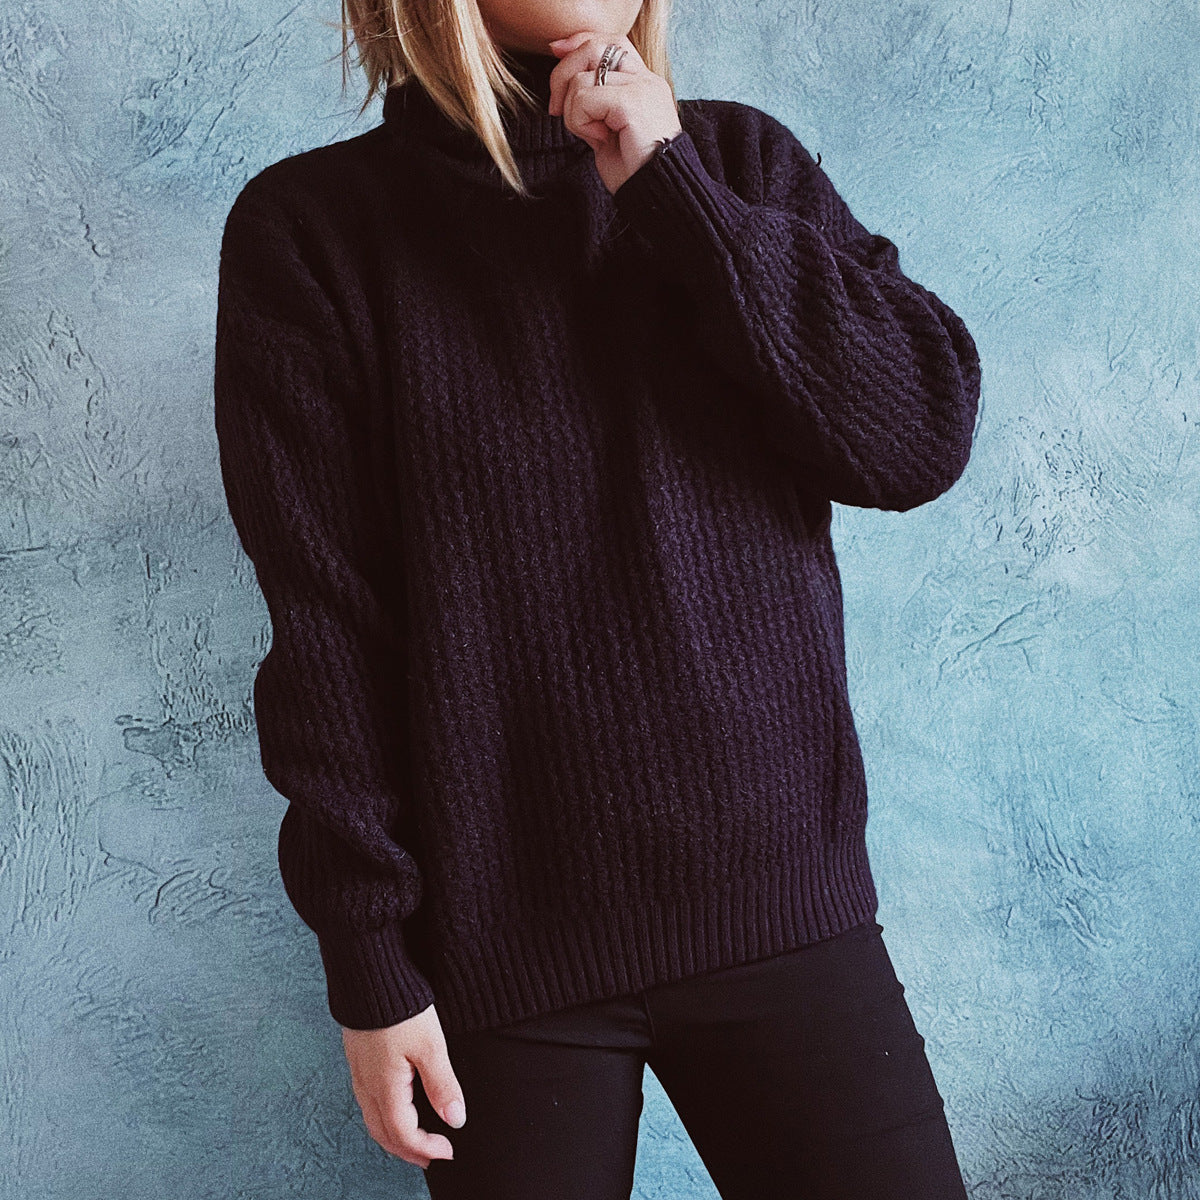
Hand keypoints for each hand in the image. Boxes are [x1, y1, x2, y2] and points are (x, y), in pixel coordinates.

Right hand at [341, 1004, 466, 1168]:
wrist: (369, 976)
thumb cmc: (400, 1007)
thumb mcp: (431, 1045)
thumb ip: (443, 1085)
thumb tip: (456, 1119)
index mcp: (384, 1088)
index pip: (403, 1135)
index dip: (426, 1148)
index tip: (449, 1150)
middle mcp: (366, 1086)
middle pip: (384, 1134)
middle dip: (409, 1151)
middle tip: (433, 1157)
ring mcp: (358, 1073)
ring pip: (373, 1120)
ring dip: (395, 1137)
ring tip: (416, 1141)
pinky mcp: (357, 1060)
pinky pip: (367, 1102)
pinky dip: (384, 1118)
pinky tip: (396, 1109)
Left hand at [547, 31, 682, 193]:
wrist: (656, 194)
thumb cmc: (633, 170)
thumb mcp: (607, 129)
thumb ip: (593, 102)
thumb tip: (564, 82)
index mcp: (643, 82)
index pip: (609, 41)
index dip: (579, 42)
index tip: (556, 51)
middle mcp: (646, 79)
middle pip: (593, 48)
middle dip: (562, 75)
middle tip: (556, 109)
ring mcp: (641, 88)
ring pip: (581, 79)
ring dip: (573, 112)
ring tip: (593, 135)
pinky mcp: (632, 102)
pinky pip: (584, 99)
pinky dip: (580, 123)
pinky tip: (599, 140)